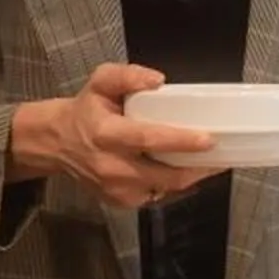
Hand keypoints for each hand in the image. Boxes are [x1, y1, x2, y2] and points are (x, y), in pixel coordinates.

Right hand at [6, 63, 214, 210]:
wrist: (57, 143)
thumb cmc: (85, 110)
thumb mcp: (100, 82)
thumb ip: (126, 76)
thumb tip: (157, 81)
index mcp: (106, 135)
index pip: (148, 140)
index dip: (181, 141)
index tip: (209, 139)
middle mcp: (111, 167)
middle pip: (165, 175)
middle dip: (198, 167)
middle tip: (221, 153)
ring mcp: (116, 190)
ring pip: (165, 188)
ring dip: (190, 177)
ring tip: (210, 162)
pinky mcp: (120, 202)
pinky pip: (157, 196)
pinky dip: (173, 184)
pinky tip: (184, 170)